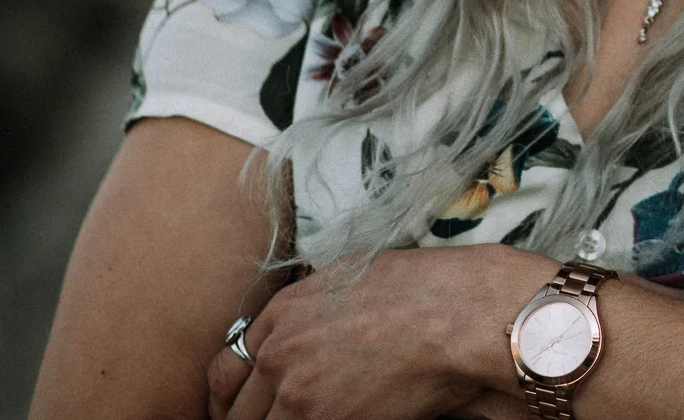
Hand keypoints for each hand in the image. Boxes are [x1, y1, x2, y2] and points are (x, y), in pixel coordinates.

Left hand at [206, 246, 553, 419]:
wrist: (459, 314)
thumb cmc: (423, 288)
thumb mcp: (350, 277)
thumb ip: (310, 308)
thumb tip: (298, 332)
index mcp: (281, 314)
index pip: (224, 372)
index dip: (227, 399)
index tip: (239, 409)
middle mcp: (278, 354)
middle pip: (235, 411)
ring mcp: (297, 393)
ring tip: (311, 417)